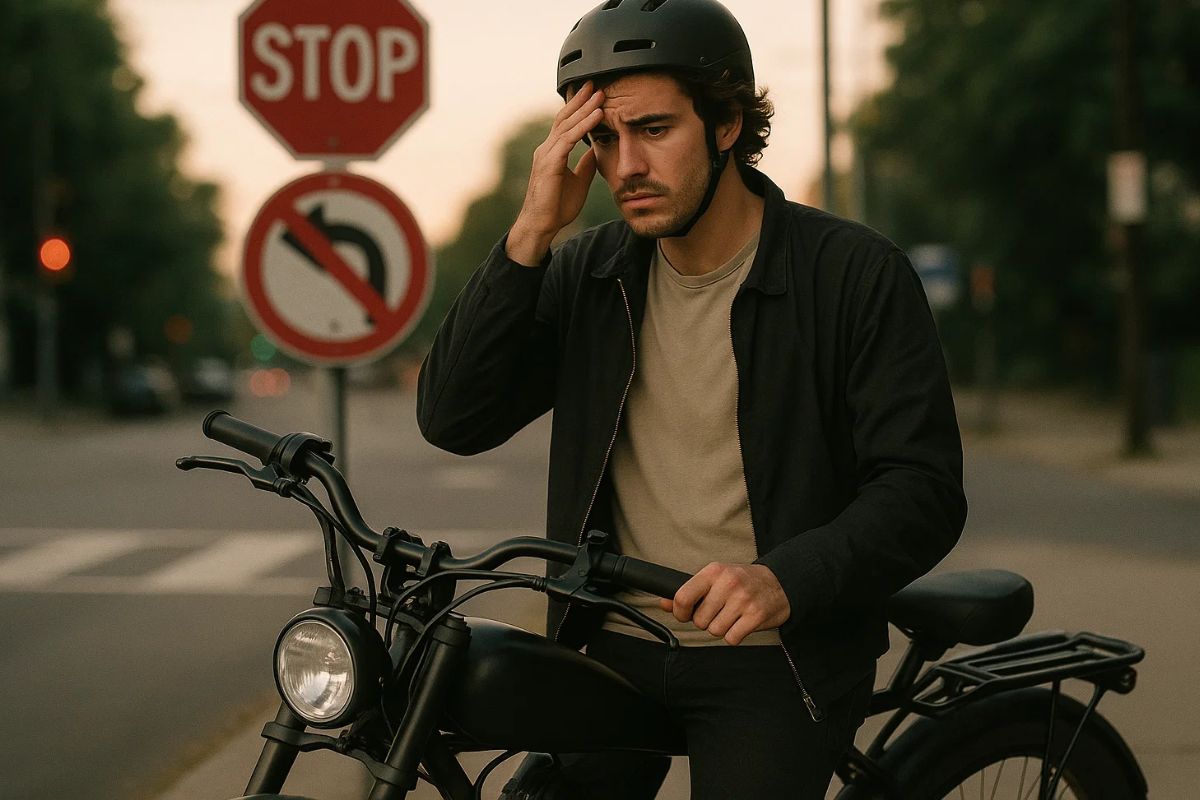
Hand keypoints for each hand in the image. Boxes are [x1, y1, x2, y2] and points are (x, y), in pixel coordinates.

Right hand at [506, 82, 604, 265]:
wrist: (542, 226)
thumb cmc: (556, 207)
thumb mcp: (578, 181)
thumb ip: (585, 164)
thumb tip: (596, 151)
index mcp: (553, 152)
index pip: (566, 124)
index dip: (578, 107)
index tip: (592, 94)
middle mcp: (547, 149)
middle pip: (564, 118)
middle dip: (580, 100)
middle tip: (595, 83)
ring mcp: (546, 154)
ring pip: (567, 125)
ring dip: (585, 108)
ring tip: (600, 94)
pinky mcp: (550, 163)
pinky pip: (569, 139)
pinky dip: (584, 126)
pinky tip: (596, 116)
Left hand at [659, 563, 790, 645]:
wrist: (780, 583)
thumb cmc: (743, 581)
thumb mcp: (716, 579)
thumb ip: (690, 591)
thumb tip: (663, 603)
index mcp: (714, 571)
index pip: (683, 597)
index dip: (680, 612)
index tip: (685, 615)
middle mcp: (728, 583)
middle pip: (699, 620)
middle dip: (706, 622)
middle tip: (718, 613)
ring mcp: (743, 600)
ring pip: (715, 631)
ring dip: (721, 629)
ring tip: (731, 616)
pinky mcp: (756, 616)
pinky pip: (732, 638)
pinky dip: (734, 636)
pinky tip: (741, 623)